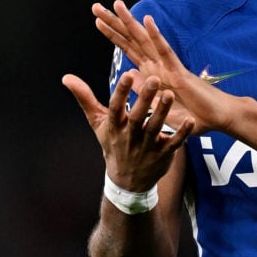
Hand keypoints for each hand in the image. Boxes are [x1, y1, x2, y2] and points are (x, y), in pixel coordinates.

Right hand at [62, 70, 194, 191]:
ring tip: (170, 94)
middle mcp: (129, 137)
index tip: (127, 74)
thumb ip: (85, 98)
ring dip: (163, 112)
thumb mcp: (97, 123)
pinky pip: (173, 144)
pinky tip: (190, 120)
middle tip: (154, 79)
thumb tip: (66, 77)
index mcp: (114, 127)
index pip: (116, 107)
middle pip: (137, 117)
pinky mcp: (163, 155)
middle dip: (145, 99)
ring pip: (155, 128)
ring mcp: (147, 147)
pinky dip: (182, 133)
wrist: (127, 181)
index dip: (121, 92)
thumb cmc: (113, 144)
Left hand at [92, 0, 230, 131]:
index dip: (113, 34)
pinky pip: (166, 51)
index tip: (97, 20)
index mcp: (152, 72)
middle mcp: (158, 64)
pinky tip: (148, 20)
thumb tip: (129, 74)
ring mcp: (168, 66)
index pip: (128, 48)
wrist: (216, 118)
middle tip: (95, 6)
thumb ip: (144, 91)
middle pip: (132, 39)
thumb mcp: (159, 106)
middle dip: (114, 22)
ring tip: (117, 5)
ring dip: (131, 22)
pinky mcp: (179, 72)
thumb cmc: (192, 114)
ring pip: (145, 40)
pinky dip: (157, 35)